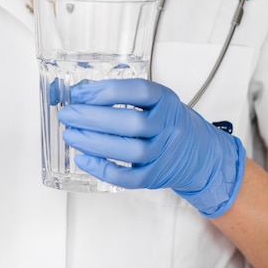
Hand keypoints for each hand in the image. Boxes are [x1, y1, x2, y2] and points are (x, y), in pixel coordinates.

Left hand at [58, 79, 245, 216]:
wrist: (200, 153)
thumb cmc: (167, 122)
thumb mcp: (153, 101)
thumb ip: (120, 95)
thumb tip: (79, 92)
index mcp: (166, 101)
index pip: (138, 91)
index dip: (105, 91)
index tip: (78, 92)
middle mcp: (168, 126)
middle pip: (131, 122)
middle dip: (92, 117)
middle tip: (67, 114)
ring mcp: (163, 153)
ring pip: (129, 150)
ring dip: (93, 143)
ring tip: (70, 134)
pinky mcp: (155, 176)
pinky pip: (128, 177)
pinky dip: (102, 169)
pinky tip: (83, 159)